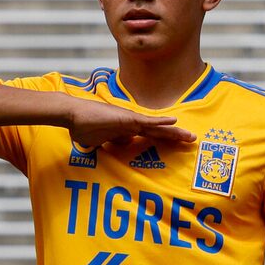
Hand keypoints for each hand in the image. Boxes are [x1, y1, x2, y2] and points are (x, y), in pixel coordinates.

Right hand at [60, 93, 195, 153]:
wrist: (72, 115)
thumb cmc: (83, 127)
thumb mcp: (100, 142)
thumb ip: (111, 144)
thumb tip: (118, 149)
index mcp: (128, 131)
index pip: (151, 138)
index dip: (165, 141)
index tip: (179, 147)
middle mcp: (132, 124)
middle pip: (159, 132)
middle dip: (176, 137)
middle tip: (193, 141)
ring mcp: (130, 120)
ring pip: (157, 127)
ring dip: (174, 131)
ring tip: (190, 136)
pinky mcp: (126, 118)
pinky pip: (146, 121)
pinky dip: (160, 121)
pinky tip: (173, 121)